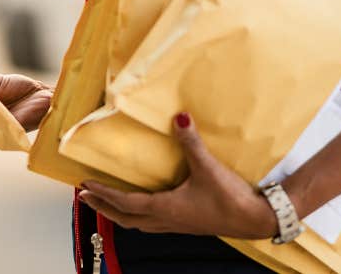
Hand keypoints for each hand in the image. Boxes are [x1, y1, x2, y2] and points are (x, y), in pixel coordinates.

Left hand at [77, 112, 278, 239]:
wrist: (255, 219)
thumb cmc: (230, 197)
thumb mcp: (207, 166)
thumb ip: (191, 141)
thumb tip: (179, 116)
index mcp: (166, 209)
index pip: (125, 202)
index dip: (104, 194)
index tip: (85, 186)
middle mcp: (167, 220)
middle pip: (125, 218)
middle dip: (104, 208)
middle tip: (84, 196)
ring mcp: (177, 224)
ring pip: (138, 223)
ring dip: (119, 213)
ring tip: (106, 202)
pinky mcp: (186, 223)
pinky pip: (152, 222)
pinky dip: (138, 215)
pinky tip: (142, 206)